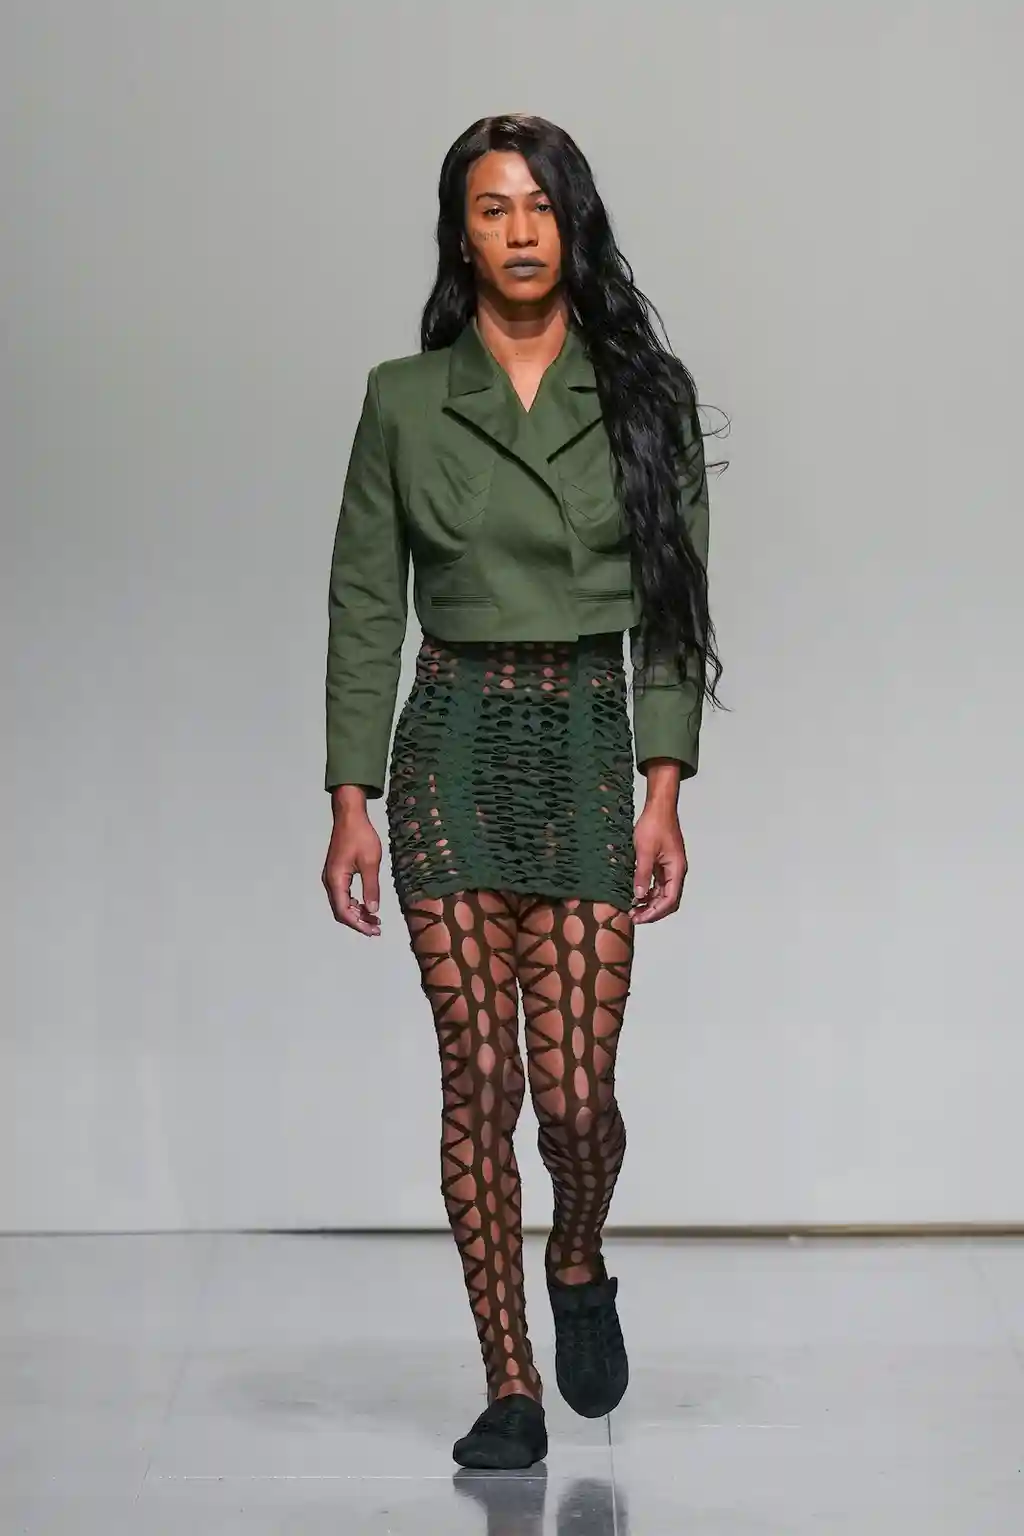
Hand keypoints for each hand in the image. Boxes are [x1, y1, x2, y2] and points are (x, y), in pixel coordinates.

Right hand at [322, 794, 382, 936]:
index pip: (343, 912)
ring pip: (341, 904)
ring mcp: (331, 877)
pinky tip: (367, 905)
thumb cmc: (361, 836)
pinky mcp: (336, 873)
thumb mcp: (371, 863)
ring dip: (357, 913)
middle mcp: (330, 881)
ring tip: (375, 919)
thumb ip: (371, 888)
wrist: (350, 816)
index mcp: (336, 880)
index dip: (359, 924)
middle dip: (359, 922)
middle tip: (377, 928)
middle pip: (340, 911)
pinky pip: (343, 895)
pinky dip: (354, 903)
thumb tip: (373, 910)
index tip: (374, 931)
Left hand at [630, 802, 687, 923]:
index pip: (670, 899)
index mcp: (676, 869)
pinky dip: (648, 891)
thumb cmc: (654, 825)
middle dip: (652, 911)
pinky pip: (657, 883)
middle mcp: (676, 871)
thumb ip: (642, 874)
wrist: (659, 807)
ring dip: (649, 902)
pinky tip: (636, 894)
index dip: (655, 912)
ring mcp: (670, 868)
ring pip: (662, 893)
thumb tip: (639, 895)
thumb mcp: (644, 851)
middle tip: (634, 917)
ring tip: (632, 909)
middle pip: (668, 900)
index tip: (639, 917)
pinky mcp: (663, 863)